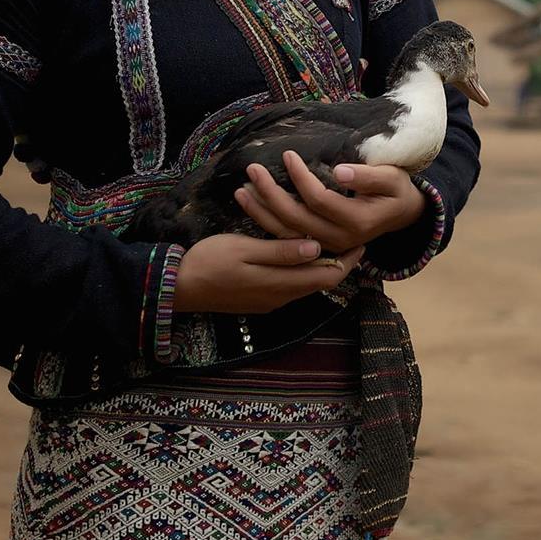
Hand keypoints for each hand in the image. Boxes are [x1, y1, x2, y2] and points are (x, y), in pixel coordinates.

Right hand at [171, 234, 363, 313]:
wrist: (178, 287)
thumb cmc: (210, 262)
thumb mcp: (245, 251)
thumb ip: (281, 252)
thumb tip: (317, 248)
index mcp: (280, 285)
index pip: (327, 277)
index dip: (348, 260)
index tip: (362, 240)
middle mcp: (280, 297)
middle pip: (321, 282)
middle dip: (340, 262)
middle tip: (353, 238)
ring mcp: (270, 301)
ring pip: (307, 284)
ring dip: (321, 265)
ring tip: (333, 241)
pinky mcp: (259, 299)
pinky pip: (292, 285)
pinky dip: (303, 270)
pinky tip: (302, 253)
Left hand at [236, 152, 424, 254]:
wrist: (401, 216)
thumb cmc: (396, 191)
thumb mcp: (392, 178)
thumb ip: (368, 176)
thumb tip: (339, 171)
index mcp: (357, 221)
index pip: (320, 199)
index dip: (301, 177)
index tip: (288, 155)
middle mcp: (339, 238)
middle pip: (297, 218)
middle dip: (271, 193)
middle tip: (252, 169)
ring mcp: (328, 245)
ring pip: (287, 232)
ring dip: (262, 211)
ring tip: (242, 189)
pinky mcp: (319, 245)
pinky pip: (287, 237)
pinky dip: (267, 222)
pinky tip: (251, 205)